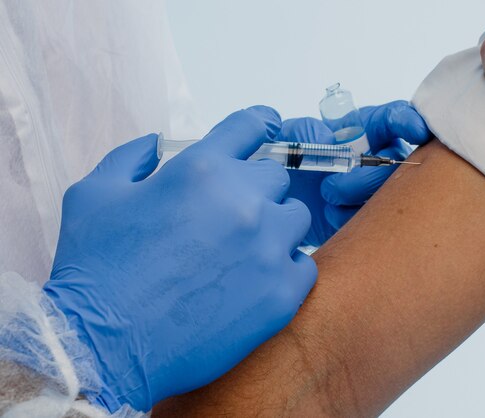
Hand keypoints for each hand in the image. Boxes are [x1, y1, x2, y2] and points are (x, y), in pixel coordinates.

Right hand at [43, 107, 316, 412]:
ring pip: (296, 218)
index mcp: (202, 169)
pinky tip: (255, 283)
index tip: (269, 127)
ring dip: (275, 227)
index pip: (251, 125)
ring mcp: (269, 249)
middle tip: (228, 217)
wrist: (103, 349)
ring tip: (244, 252)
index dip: (261, 123)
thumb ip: (131, 157)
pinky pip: (304, 266)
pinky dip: (285, 269)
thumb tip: (157, 143)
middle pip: (276, 176)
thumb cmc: (95, 271)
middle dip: (254, 189)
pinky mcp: (282, 294)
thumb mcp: (93, 195)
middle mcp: (244, 202)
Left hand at [278, 101, 430, 245]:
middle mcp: (379, 155)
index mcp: (366, 128)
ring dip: (356, 193)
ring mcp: (379, 186)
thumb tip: (326, 139)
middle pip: (396, 159)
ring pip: (389, 190)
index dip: (409, 121)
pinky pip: (374, 217)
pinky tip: (330, 212)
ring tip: (327, 195)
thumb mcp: (289, 137)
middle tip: (332, 182)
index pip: (395, 117)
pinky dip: (348, 215)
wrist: (283, 200)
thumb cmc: (293, 161)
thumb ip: (304, 129)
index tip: (416, 130)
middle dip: (367, 173)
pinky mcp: (371, 214)